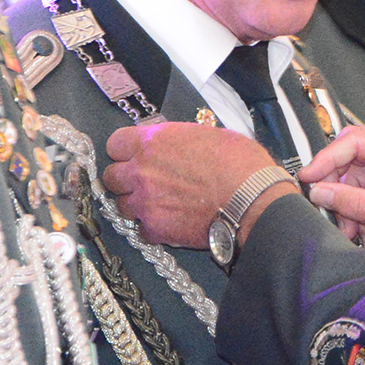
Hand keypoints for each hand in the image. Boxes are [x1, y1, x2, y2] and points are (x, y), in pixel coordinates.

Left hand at [103, 122, 277, 246]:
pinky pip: (142, 230)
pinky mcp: (156, 229)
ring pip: (122, 205)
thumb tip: (173, 145)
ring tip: (158, 204)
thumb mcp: (207, 135)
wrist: (253, 199)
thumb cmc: (239, 163)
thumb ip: (177, 141)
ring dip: (136, 204)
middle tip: (143, 182)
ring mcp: (145, 202)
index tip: (133, 155)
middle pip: (111, 176)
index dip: (125, 150)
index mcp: (152, 141)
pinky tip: (171, 222)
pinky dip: (153, 227)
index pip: (115, 144)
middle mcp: (141, 171)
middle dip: (125, 179)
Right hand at [297, 126, 364, 285]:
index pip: (356, 141)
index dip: (328, 158)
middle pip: (353, 159)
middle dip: (338, 188)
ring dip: (349, 208)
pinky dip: (361, 214)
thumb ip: (351, 203)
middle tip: (326, 208)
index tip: (308, 177)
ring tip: (352, 234)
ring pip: (357, 180)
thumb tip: (318, 191)